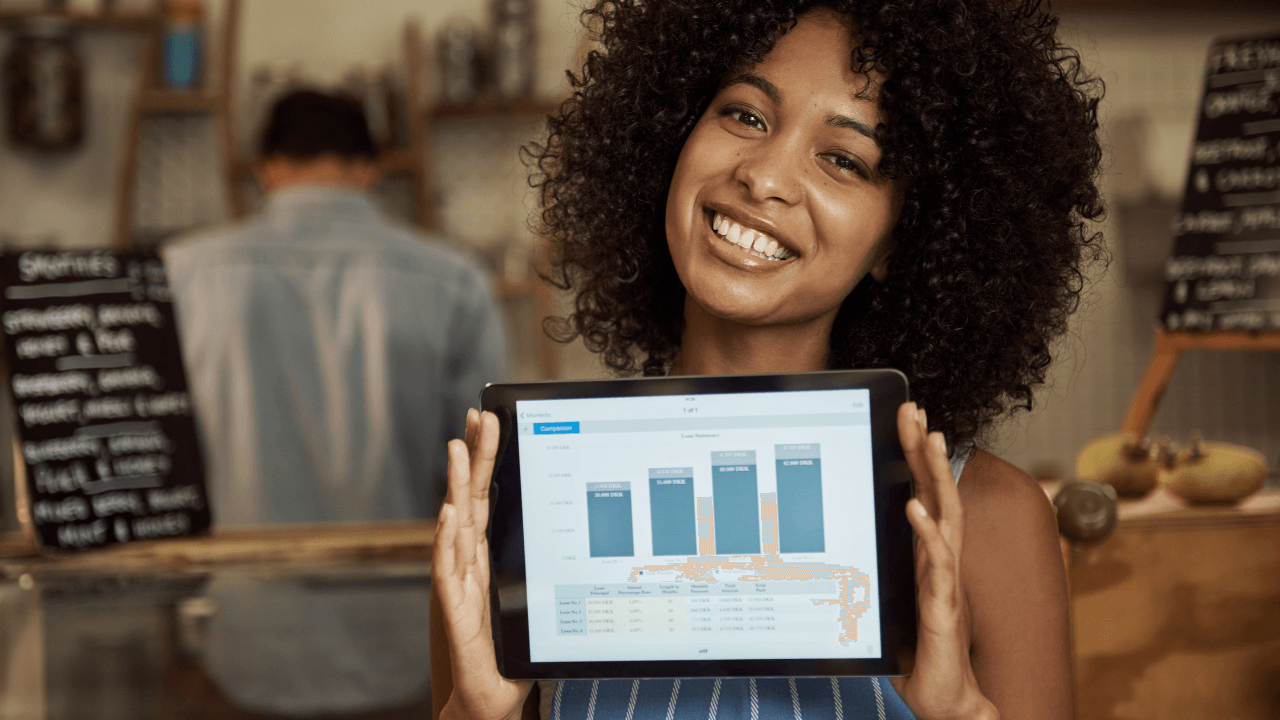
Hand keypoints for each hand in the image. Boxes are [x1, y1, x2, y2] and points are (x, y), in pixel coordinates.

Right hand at [433, 409, 532, 719]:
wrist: (486, 706)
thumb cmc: (508, 660)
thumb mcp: (537, 611)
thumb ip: (549, 583)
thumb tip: (584, 551)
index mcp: (490, 561)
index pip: (488, 501)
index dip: (485, 463)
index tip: (487, 425)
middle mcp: (472, 567)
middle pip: (472, 502)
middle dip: (473, 458)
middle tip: (477, 417)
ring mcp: (461, 588)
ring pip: (456, 528)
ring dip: (454, 486)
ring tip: (455, 449)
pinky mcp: (456, 614)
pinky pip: (450, 572)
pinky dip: (446, 542)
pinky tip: (447, 514)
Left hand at [889, 403, 998, 719]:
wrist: (945, 698)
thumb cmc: (918, 648)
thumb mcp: (890, 595)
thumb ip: (881, 563)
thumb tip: (850, 529)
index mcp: (925, 553)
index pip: (922, 491)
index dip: (916, 453)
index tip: (905, 416)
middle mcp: (939, 559)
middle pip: (937, 491)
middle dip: (924, 448)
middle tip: (914, 409)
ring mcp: (945, 581)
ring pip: (946, 516)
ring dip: (936, 476)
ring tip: (930, 439)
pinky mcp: (942, 606)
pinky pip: (937, 564)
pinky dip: (926, 534)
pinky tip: (914, 509)